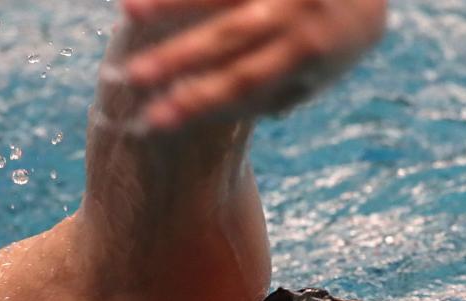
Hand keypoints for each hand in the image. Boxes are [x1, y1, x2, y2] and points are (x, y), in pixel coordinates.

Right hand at [121, 0, 386, 129]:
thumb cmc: (338, 38)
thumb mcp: (316, 76)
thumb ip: (271, 95)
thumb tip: (211, 115)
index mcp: (304, 58)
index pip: (240, 86)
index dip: (195, 104)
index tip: (152, 122)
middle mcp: (298, 18)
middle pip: (227, 44)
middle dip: (175, 62)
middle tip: (127, 80)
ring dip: (174, 4)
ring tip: (129, 12)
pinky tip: (139, 0)